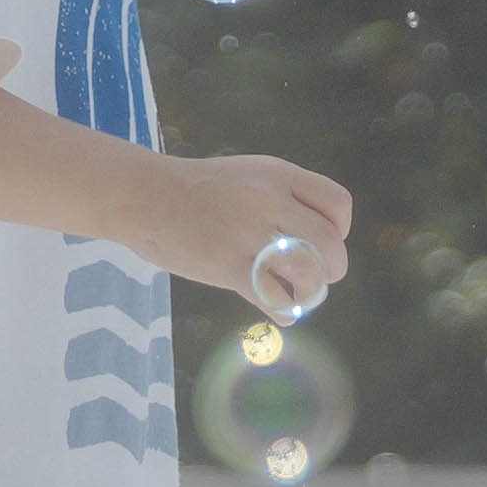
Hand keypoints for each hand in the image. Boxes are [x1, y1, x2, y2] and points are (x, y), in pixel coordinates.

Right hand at [165, 154, 355, 314]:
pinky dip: (285, 311)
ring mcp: (249, 234)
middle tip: (318, 277)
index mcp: (278, 175)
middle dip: (333, 268)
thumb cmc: (197, 189)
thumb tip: (316, 235)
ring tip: (297, 294)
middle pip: (330, 243)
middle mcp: (269, 201)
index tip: (323, 242)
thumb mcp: (248, 175)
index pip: (338, 204)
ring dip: (310, 291)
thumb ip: (283, 198)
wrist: (146, 196)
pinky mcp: (229, 266)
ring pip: (307, 273)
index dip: (339, 230)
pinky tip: (279, 310)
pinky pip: (274, 298)